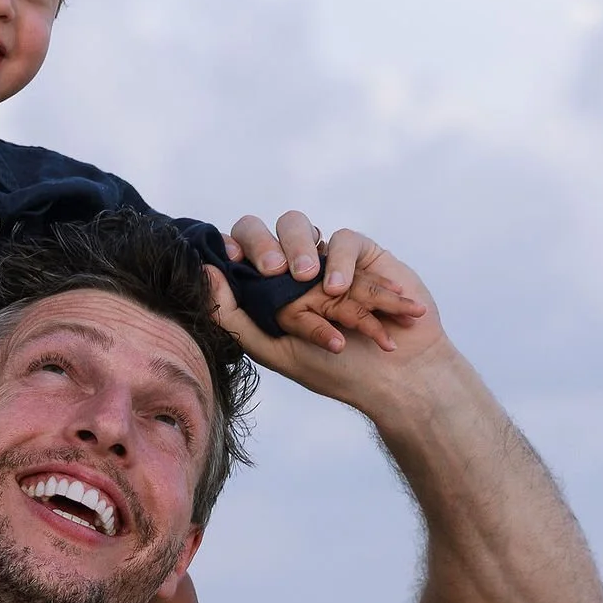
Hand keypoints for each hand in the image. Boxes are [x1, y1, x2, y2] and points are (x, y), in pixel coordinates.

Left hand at [220, 214, 429, 360]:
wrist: (396, 377)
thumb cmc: (337, 370)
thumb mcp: (277, 351)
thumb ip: (236, 318)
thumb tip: (206, 274)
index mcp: (266, 294)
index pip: (238, 254)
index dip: (234, 248)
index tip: (236, 261)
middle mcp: (291, 273)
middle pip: (262, 230)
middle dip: (263, 244)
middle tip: (276, 271)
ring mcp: (325, 259)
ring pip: (298, 226)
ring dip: (299, 247)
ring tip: (314, 284)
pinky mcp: (361, 254)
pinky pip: (343, 238)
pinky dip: (341, 262)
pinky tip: (343, 290)